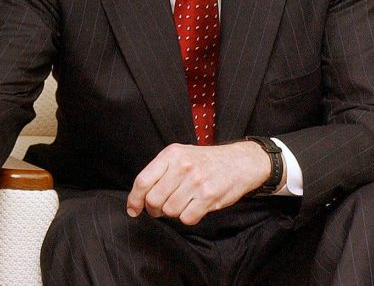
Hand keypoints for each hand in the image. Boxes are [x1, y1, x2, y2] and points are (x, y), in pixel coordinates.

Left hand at [126, 141, 270, 224]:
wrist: (240, 162)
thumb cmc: (206, 161)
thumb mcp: (181, 155)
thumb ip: (161, 170)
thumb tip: (140, 196)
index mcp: (171, 154)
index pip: (142, 181)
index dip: (134, 199)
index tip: (133, 209)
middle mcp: (182, 166)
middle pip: (154, 199)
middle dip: (154, 209)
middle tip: (160, 209)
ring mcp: (196, 182)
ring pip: (170, 210)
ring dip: (172, 213)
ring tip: (181, 203)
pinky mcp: (209, 196)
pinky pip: (187, 218)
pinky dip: (187, 217)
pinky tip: (193, 208)